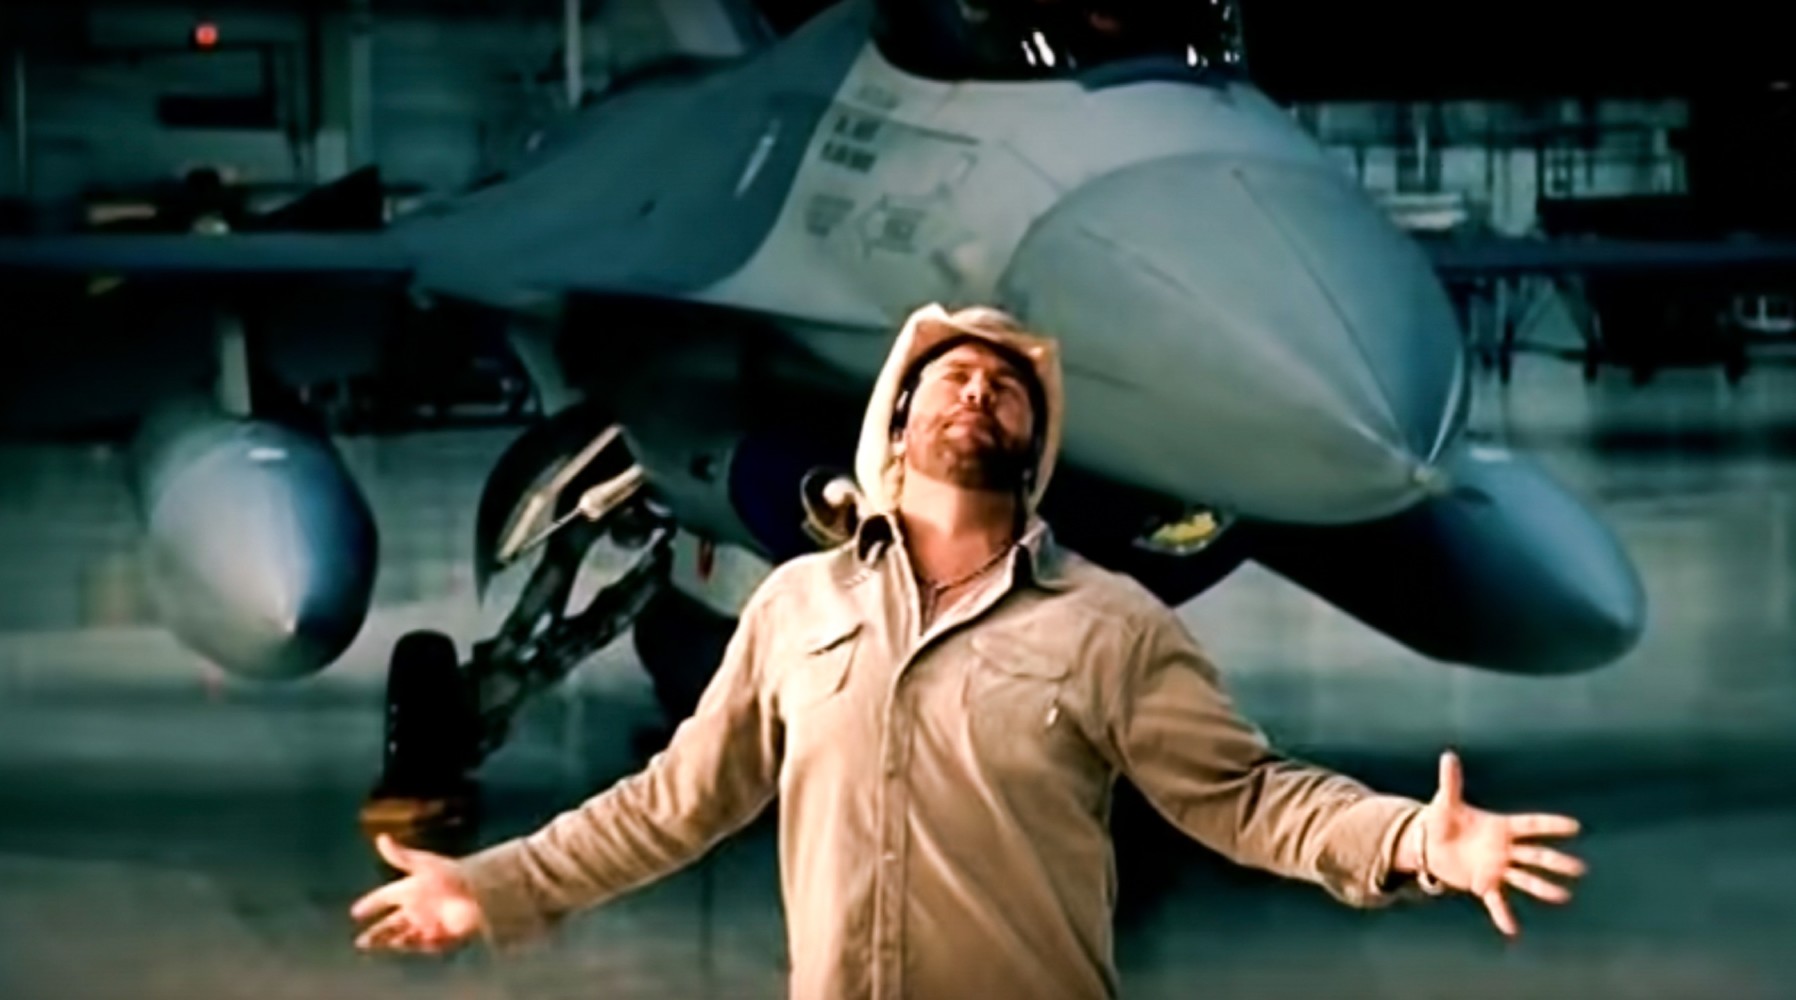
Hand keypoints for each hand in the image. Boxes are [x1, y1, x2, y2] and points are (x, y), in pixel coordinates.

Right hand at [350, 834, 486, 954]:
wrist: (483, 891)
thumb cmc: (454, 874)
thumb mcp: (425, 864)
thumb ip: (401, 856)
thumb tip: (381, 838)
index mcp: (412, 888)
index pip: (385, 897)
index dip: (371, 904)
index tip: (356, 911)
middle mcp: (419, 906)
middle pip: (391, 923)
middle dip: (377, 933)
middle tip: (361, 942)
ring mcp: (431, 922)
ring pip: (405, 936)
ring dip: (392, 941)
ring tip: (378, 944)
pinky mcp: (444, 935)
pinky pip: (425, 944)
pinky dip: (414, 945)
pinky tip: (403, 944)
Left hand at [1413, 750, 1586, 937]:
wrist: (1429, 845)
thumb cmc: (1443, 820)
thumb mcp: (1445, 802)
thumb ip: (1450, 782)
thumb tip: (1448, 754)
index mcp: (1500, 826)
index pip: (1530, 825)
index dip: (1551, 825)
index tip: (1575, 826)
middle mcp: (1505, 849)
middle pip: (1535, 855)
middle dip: (1556, 861)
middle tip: (1580, 868)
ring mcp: (1497, 868)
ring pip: (1524, 878)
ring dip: (1542, 887)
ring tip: (1563, 897)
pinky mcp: (1483, 885)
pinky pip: (1497, 902)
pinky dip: (1503, 915)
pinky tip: (1512, 931)